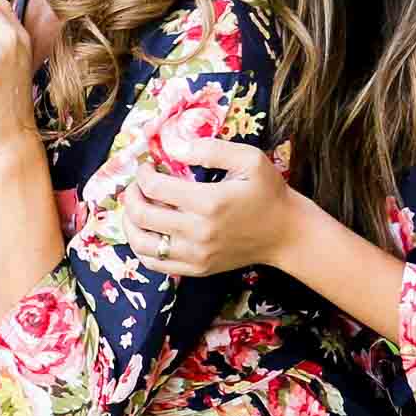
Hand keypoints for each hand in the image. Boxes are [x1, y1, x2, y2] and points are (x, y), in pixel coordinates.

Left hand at [127, 136, 295, 277]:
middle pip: (142, 214)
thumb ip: (211, 149)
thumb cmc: (268, 192)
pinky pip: (155, 263)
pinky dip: (141, 246)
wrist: (286, 233)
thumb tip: (173, 146)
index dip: (143, 173)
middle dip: (132, 194)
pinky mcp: (196, 269)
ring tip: (135, 207)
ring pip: (141, 243)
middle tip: (137, 184)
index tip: (147, 166)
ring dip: (129, 222)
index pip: (155, 187)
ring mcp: (195, 255)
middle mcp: (198, 233)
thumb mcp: (249, 159)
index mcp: (209, 202)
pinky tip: (145, 230)